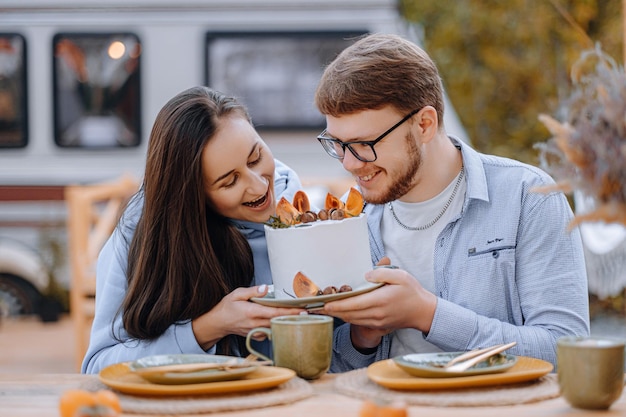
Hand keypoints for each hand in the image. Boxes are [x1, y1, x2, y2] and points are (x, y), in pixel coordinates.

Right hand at [192, 284, 303, 349]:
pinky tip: (286, 321)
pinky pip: (271, 331)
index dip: (290, 313)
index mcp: (252, 312)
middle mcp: (256, 324)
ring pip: (277, 328)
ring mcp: (257, 331)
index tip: (303, 311)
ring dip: (289, 323)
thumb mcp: (236, 294)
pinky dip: (280, 326)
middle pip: (280, 321)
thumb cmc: (227, 307)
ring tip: (302, 316)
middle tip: (309, 312)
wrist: (218, 323)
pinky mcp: (257, 336)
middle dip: (294, 317)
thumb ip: (252, 291)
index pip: (275, 313)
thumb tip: (265, 288)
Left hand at [321, 261, 436, 346]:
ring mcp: (376, 322)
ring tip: (323, 308)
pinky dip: (347, 317)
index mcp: (379, 301)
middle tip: (314, 307)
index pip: (352, 305)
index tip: (322, 303)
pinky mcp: (378, 326)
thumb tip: (366, 275)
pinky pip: (358, 322)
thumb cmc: (412, 292)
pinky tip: (340, 311)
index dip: (335, 305)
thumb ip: (381, 273)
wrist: (423, 312)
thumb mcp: (400, 275)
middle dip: (330, 311)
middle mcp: (376, 314)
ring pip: (351, 319)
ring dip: (337, 314)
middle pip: (347, 314)